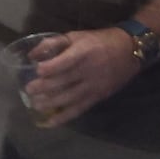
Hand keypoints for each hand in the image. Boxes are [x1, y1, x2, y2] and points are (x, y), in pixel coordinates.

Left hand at [19, 28, 139, 127]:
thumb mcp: (77, 36)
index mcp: (84, 52)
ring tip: (36, 104)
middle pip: (64, 82)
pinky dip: (64, 117)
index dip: (49, 68)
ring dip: (50, 103)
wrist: (131, 51)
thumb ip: (53, 43)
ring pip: (69, 98)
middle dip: (44, 88)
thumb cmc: (100, 41)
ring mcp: (94, 86)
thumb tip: (31, 55)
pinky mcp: (98, 97)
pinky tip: (50, 122)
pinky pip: (79, 109)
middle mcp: (89, 70)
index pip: (65, 62)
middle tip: (29, 90)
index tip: (37, 70)